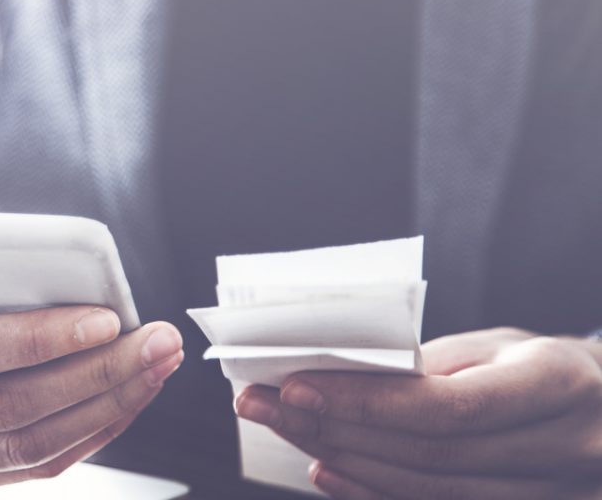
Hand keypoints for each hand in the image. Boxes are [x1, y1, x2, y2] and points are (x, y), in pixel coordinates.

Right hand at [0, 251, 182, 494]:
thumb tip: (31, 235)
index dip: (34, 339)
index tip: (104, 317)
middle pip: (0, 409)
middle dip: (94, 378)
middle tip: (155, 343)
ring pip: (20, 452)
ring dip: (102, 412)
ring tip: (153, 370)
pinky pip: (20, 472)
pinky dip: (80, 439)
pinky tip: (119, 403)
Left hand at [234, 327, 601, 499]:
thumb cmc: (539, 367)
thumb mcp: (498, 347)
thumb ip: (429, 364)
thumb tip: (338, 374)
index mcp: (559, 381)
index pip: (446, 406)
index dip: (363, 403)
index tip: (294, 387)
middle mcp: (565, 445)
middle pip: (428, 453)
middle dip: (335, 429)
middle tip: (266, 407)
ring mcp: (555, 493)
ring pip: (429, 491)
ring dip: (346, 463)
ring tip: (288, 434)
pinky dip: (374, 493)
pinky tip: (328, 471)